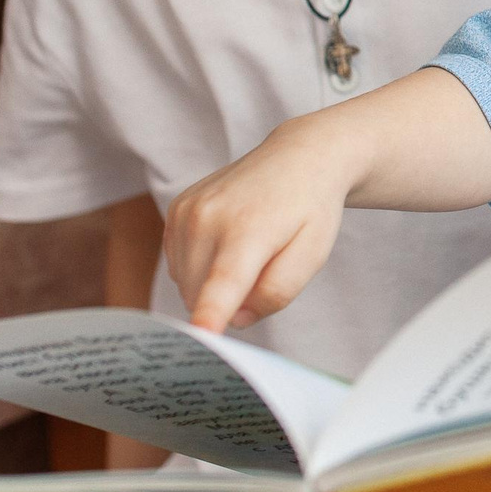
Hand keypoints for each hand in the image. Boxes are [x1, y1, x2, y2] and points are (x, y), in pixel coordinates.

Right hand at [163, 116, 361, 331]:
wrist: (299, 156)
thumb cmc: (310, 208)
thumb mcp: (313, 253)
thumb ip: (278, 291)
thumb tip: (237, 319)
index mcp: (249, 230)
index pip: (224, 282)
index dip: (209, 314)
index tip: (199, 335)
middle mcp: (208, 218)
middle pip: (200, 294)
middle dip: (228, 302)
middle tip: (265, 269)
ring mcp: (186, 211)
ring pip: (185, 282)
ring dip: (212, 285)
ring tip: (250, 250)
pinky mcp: (176, 209)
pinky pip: (178, 263)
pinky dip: (200, 266)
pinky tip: (229, 243)